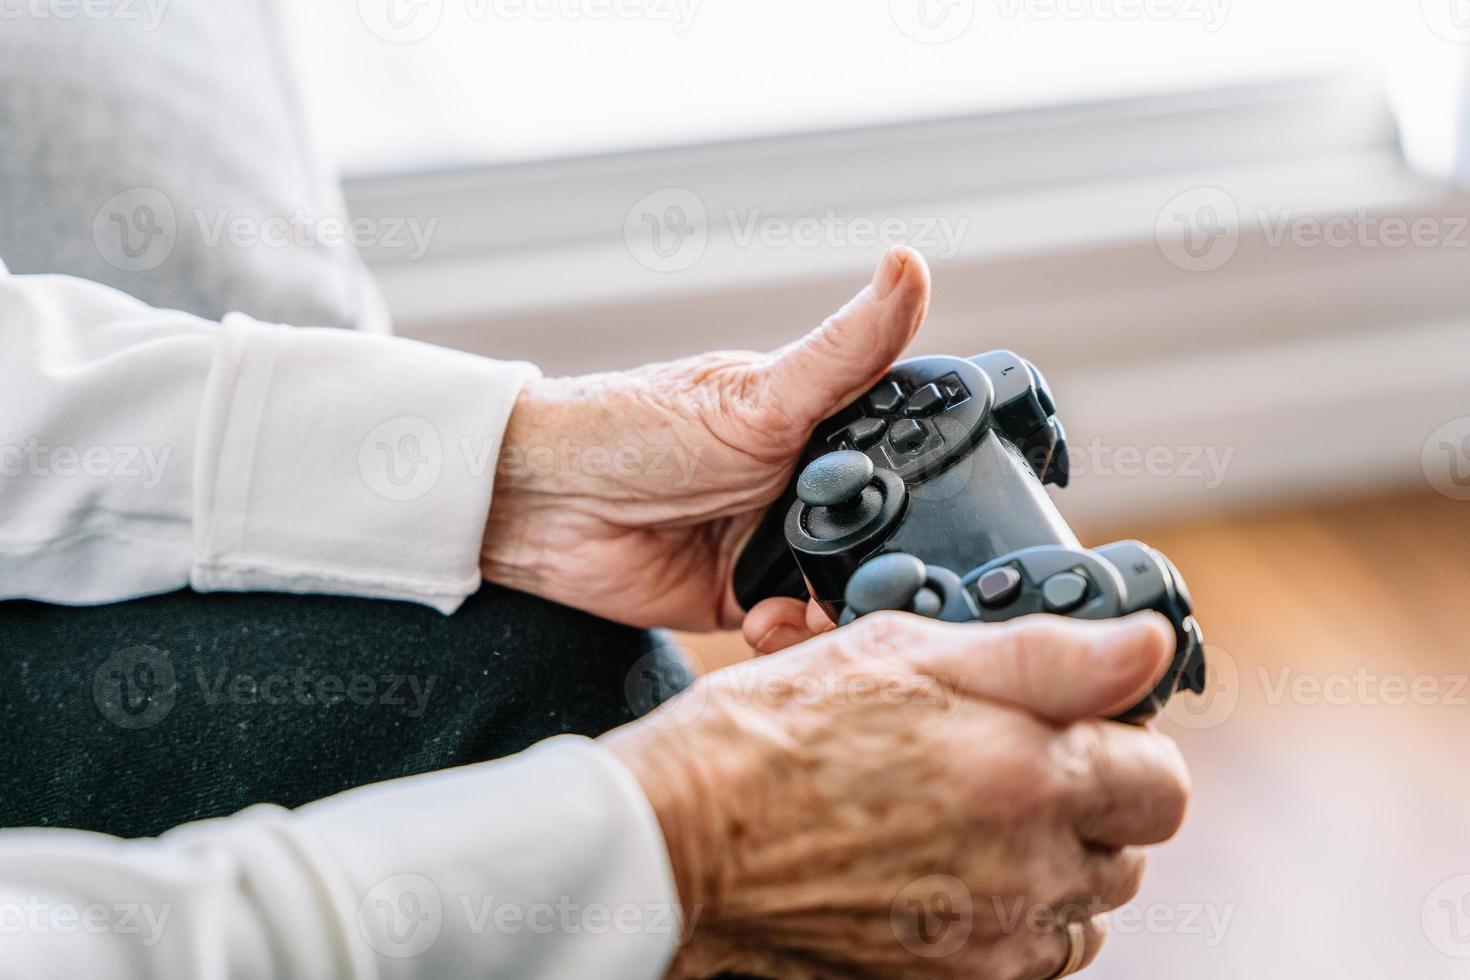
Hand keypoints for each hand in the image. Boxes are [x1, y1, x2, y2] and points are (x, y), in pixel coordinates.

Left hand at [481, 246, 930, 630]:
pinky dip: (794, 634)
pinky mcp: (749, 601)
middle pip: (891, 534)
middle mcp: (809, 483)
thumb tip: (910, 264)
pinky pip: (798, 629)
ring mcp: (779, 544)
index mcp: (822, 423)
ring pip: (849, 588)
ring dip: (839, 606)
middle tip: (879, 581)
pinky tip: (763, 623)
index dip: (938, 487)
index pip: (911, 454)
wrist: (545, 507)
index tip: (955, 518)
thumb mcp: (757, 393)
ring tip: (801, 603)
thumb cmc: (637, 427)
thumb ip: (843, 350)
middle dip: (890, 565)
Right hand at [601, 612, 1189, 979]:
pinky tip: (936, 878)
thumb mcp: (903, 653)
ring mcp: (988, 944)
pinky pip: (1022, 962)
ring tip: (963, 826)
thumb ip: (1048, 654)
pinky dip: (1001, 924)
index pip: (1162, 782)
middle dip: (1085, 808)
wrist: (680, 840)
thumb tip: (1150, 647)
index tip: (1071, 731)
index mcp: (1028, 774)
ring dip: (1048, 872)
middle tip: (1000, 769)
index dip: (1121, 745)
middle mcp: (1027, 872)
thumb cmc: (773, 734)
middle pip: (1126, 853)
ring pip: (1079, 915)